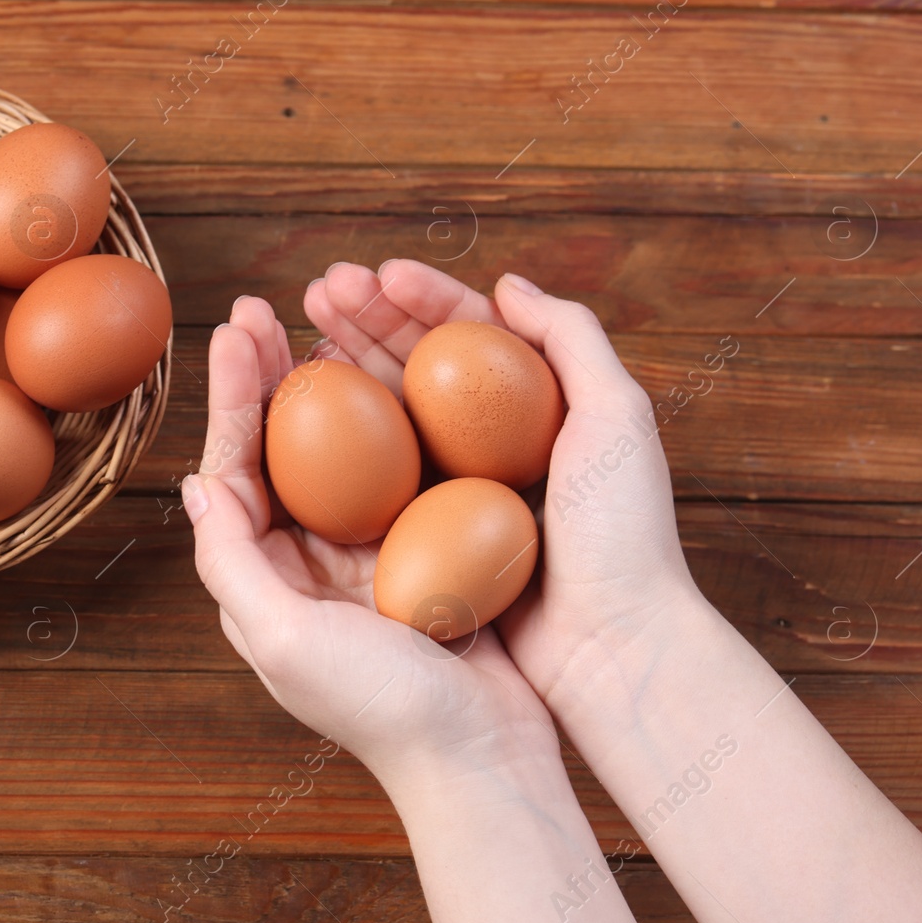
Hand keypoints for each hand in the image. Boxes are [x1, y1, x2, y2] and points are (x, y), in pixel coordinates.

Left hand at [183, 296, 560, 784]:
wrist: (484, 757)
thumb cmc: (383, 708)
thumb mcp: (284, 639)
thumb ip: (233, 563)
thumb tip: (195, 486)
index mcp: (265, 583)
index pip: (234, 473)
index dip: (231, 400)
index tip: (235, 330)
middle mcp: (305, 565)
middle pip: (277, 452)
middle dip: (262, 379)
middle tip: (260, 309)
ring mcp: (364, 555)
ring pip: (334, 452)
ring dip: (320, 387)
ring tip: (316, 321)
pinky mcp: (422, 552)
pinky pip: (396, 470)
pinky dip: (387, 419)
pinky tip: (393, 373)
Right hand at [303, 259, 698, 716]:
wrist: (610, 649)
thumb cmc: (622, 536)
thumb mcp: (615, 418)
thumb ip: (572, 338)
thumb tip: (506, 284)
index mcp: (537, 409)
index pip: (470, 333)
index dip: (422, 297)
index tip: (378, 273)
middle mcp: (492, 446)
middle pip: (417, 364)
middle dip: (366, 319)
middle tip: (318, 290)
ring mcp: (455, 493)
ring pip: (387, 414)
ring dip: (344, 366)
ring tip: (299, 331)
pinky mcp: (427, 542)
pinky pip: (374, 481)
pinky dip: (339, 444)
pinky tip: (307, 415)